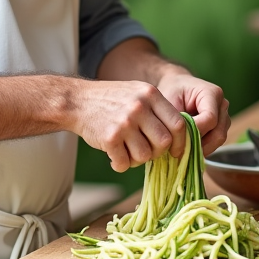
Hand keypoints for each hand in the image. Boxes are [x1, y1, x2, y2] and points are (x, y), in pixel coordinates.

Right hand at [70, 80, 189, 172]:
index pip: (178, 124)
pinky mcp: (110, 137)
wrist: (77, 100)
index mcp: (151, 94)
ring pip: (145, 155)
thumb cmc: (111, 100)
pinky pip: (125, 163)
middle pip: (164, 142)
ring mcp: (124, 122)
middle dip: (158, 152)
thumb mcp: (138, 93)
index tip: (175, 151)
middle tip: (146, 151)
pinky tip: (114, 156)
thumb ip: (158, 110)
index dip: (180, 142)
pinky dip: (120, 164)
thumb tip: (180, 139)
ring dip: (137, 159)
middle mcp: (139, 107)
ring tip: (127, 151)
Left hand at [156, 72, 229, 154]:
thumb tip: (182, 141)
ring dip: (202, 147)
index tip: (179, 138)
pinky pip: (216, 141)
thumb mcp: (170, 101)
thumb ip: (178, 119)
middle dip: (199, 143)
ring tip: (184, 148)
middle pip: (218, 133)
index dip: (196, 131)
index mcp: (212, 93)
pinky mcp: (222, 126)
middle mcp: (222, 105)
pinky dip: (203, 146)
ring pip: (218, 140)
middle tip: (180, 149)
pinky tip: (189, 146)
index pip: (210, 119)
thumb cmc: (172, 92)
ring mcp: (224, 116)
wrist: (177, 87)